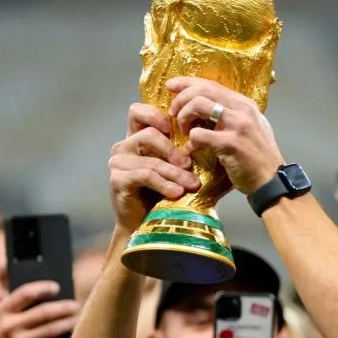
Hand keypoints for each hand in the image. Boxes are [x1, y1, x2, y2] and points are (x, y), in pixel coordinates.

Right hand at [0, 281, 80, 337]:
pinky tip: (70, 334)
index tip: (56, 286)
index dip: (42, 288)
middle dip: (64, 307)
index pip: (24, 293)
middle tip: (75, 305)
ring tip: (78, 317)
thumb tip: (52, 299)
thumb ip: (16, 310)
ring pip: (53, 328)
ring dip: (69, 322)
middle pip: (44, 312)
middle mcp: (8, 327)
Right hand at [108, 104, 200, 231]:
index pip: (138, 111)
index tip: (180, 129)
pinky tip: (177, 193)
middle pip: (149, 134)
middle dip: (174, 150)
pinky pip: (145, 176)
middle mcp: (125, 146)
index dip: (158, 114)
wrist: (149, 225)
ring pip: (151, 159)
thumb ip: (191, 152)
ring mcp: (118, 162)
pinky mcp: (118, 180)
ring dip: (175, 173)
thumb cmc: (167, 194)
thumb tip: (220, 142)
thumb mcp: (180, 168)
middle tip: (191, 164)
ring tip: (192, 185)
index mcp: (137, 137)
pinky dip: (164, 184)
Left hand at [167, 77, 284, 195]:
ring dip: (184, 116)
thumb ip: (232, 115)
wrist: (272, 181)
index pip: (212, 84)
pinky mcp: (230, 143)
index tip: (171, 86)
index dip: (188, 82)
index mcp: (245, 104)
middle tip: (173, 113)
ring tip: (183, 131)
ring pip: (198, 105)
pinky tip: (192, 151)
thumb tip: (206, 107)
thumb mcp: (251, 128)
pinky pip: (198, 134)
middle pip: (202, 90)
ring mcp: (238, 125)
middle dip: (181, 98)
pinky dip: (190, 142)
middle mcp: (242, 109)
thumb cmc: (259, 158)